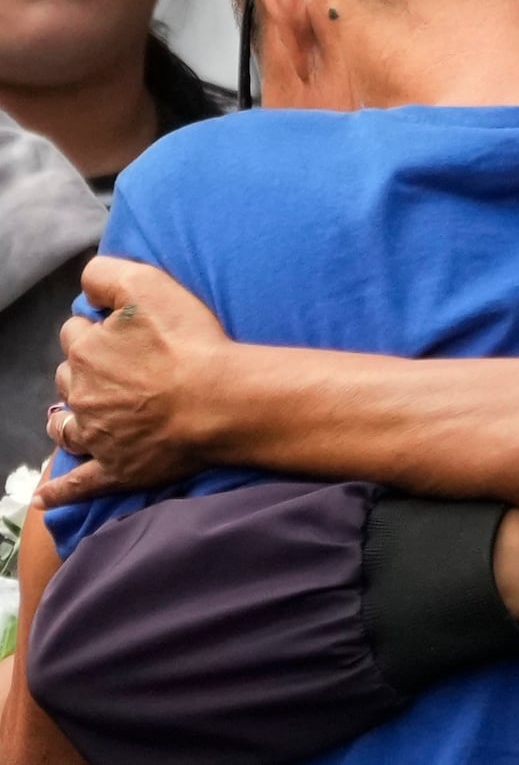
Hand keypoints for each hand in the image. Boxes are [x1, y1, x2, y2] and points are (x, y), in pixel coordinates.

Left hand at [38, 258, 231, 506]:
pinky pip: (79, 483)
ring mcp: (97, 434)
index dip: (97, 328)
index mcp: (86, 350)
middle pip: (68, 377)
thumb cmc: (189, 342)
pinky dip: (59, 491)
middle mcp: (82, 393)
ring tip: (73, 418)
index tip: (122, 331)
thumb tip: (87, 285)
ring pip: (65, 425)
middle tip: (116, 370)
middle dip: (83, 372)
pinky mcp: (116, 468)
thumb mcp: (146, 284)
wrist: (219, 400)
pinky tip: (44, 497)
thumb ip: (105, 275)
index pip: (75, 332)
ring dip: (65, 420)